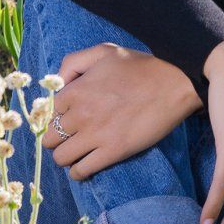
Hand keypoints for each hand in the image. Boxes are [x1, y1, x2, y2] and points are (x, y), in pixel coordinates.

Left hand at [39, 43, 200, 179]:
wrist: (175, 84)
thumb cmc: (142, 67)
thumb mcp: (104, 51)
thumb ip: (73, 62)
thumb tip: (56, 82)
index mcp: (76, 90)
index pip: (47, 112)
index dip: (55, 116)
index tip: (64, 119)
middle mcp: (80, 114)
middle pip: (50, 137)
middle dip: (57, 138)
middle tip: (70, 137)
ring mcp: (96, 135)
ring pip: (61, 157)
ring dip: (65, 156)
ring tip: (76, 152)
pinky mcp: (113, 152)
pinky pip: (81, 171)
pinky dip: (78, 172)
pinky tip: (83, 166)